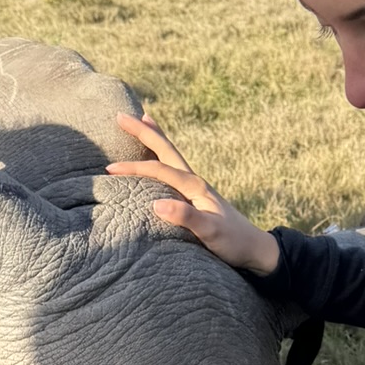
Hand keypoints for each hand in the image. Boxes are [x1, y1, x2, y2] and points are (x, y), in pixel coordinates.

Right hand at [108, 114, 281, 271]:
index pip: (159, 170)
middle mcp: (194, 181)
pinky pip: (173, 168)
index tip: (109, 169)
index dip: (134, 168)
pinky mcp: (196, 196)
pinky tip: (157, 158)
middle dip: (143, 131)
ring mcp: (195, 187)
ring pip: (170, 155)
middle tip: (121, 116)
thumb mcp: (210, 232)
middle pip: (165, 149)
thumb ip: (186, 218)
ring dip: (154, 137)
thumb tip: (157, 204)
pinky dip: (161, 155)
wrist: (254, 249)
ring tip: (142, 120)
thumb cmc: (233, 242)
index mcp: (194, 187)